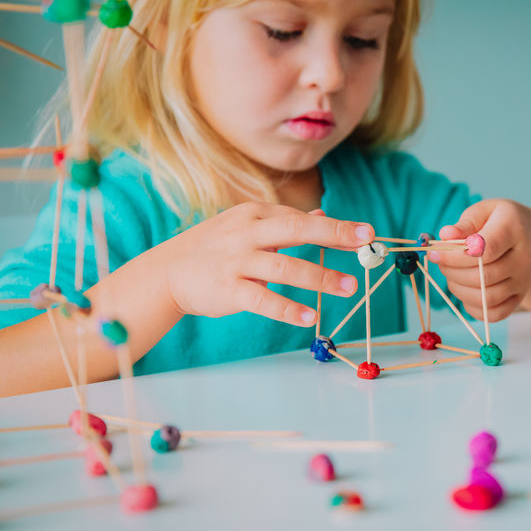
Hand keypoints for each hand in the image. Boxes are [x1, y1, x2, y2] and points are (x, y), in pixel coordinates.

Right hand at [155, 201, 373, 325]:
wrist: (165, 273)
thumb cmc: (213, 249)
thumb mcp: (246, 227)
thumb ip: (282, 223)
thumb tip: (320, 214)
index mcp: (254, 215)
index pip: (301, 219)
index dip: (335, 227)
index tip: (366, 234)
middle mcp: (247, 234)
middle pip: (297, 230)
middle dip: (334, 235)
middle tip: (365, 244)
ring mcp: (236, 262)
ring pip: (285, 268)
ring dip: (320, 278)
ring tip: (349, 287)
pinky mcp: (228, 290)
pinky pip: (263, 300)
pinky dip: (288, 308)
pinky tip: (309, 316)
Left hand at [429, 199, 530, 321]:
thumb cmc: (501, 221)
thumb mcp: (485, 210)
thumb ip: (465, 223)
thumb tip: (445, 235)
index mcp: (514, 230)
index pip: (486, 250)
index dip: (455, 256)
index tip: (434, 253)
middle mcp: (524, 258)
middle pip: (484, 277)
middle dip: (453, 272)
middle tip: (440, 262)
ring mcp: (523, 281)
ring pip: (487, 298)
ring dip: (459, 289)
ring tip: (451, 274)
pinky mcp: (519, 298)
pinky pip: (494, 314)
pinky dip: (473, 307)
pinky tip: (465, 290)